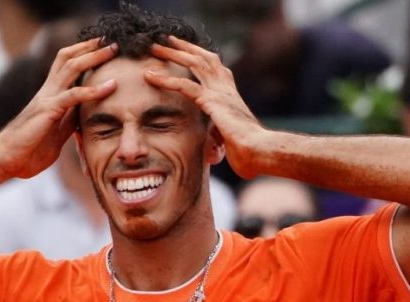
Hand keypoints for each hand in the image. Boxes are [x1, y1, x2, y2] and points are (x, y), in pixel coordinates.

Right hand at [0, 39, 117, 178]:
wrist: (5, 160)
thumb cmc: (27, 151)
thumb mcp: (56, 135)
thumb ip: (68, 122)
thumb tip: (82, 116)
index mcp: (50, 96)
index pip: (66, 66)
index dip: (83, 54)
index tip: (103, 49)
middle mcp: (48, 92)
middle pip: (69, 59)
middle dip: (90, 48)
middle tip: (112, 42)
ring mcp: (47, 98)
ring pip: (71, 68)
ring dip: (94, 57)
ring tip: (113, 50)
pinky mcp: (48, 110)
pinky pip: (73, 95)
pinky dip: (94, 90)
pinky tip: (110, 87)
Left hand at [146, 36, 265, 177]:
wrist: (260, 152)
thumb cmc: (248, 152)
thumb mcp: (227, 142)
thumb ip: (216, 141)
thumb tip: (211, 154)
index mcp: (231, 95)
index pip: (215, 68)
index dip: (200, 56)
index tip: (185, 50)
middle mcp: (226, 88)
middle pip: (204, 58)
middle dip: (185, 47)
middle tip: (167, 39)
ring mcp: (220, 92)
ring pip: (194, 63)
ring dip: (173, 53)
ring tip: (155, 47)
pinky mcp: (212, 101)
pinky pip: (185, 85)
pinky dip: (166, 79)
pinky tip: (150, 76)